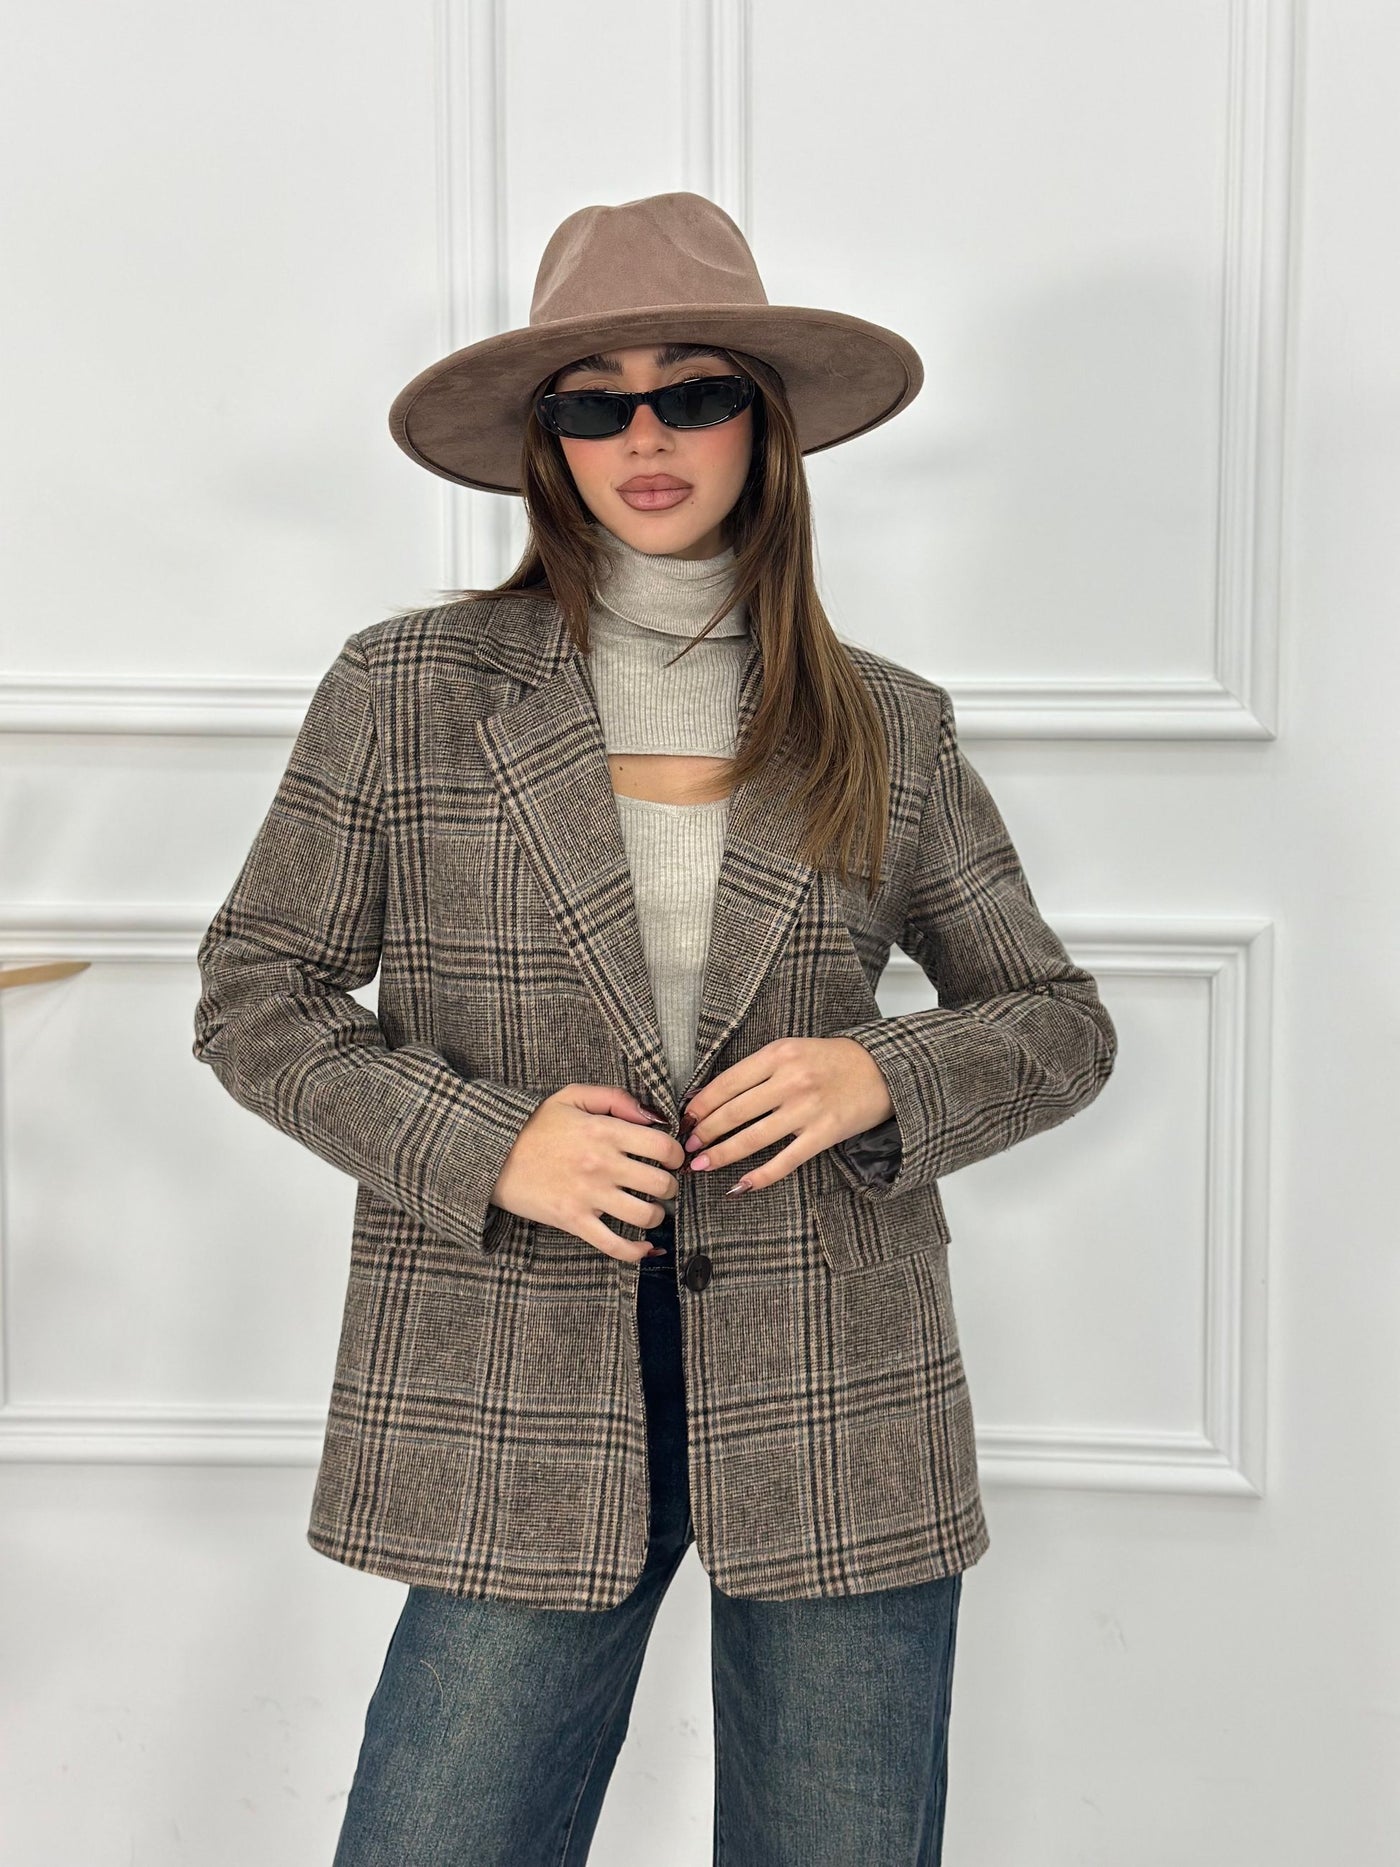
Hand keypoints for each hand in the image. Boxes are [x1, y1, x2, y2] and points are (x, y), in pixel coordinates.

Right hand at [490, 1083, 686, 1261]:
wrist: (492, 1154)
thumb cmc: (534, 1125)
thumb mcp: (573, 1096)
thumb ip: (616, 1098)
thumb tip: (653, 1116)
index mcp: (605, 1131)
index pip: (663, 1147)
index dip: (676, 1154)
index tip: (670, 1159)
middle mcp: (602, 1164)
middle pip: (661, 1184)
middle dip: (669, 1186)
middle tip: (662, 1185)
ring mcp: (589, 1196)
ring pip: (645, 1216)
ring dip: (657, 1215)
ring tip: (650, 1209)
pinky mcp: (573, 1221)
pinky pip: (615, 1245)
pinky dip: (636, 1252)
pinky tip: (644, 1247)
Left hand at [679, 1036, 895, 1193]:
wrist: (882, 1069)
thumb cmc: (831, 1060)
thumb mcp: (791, 1051)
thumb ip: (757, 1070)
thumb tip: (713, 1096)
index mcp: (777, 1055)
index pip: (726, 1084)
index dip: (700, 1105)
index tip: (685, 1120)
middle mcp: (789, 1081)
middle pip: (733, 1112)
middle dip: (704, 1133)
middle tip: (686, 1147)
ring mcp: (807, 1110)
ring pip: (752, 1138)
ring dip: (721, 1155)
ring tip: (701, 1165)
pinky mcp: (824, 1134)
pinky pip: (785, 1161)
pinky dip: (760, 1176)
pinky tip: (740, 1186)